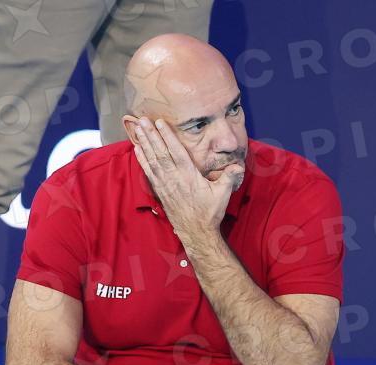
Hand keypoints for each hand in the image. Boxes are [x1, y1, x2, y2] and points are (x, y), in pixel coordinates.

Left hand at [133, 117, 243, 238]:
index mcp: (190, 176)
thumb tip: (239, 165)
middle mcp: (175, 179)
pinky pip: (149, 173)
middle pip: (161, 153)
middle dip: (151, 135)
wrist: (197, 233)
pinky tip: (137, 149)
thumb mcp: (223, 193)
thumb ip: (229, 177)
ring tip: (137, 129)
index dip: (167, 136)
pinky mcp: (161, 192)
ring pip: (153, 161)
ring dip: (144, 144)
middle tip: (142, 120)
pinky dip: (143, 160)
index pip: (177, 152)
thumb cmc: (210, 212)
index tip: (159, 122)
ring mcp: (166, 185)